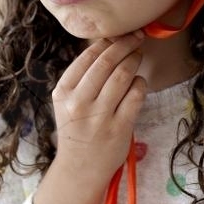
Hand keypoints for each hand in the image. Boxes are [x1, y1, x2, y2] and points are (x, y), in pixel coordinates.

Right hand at [51, 32, 147, 184]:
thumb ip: (82, 77)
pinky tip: (138, 82)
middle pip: (107, 62)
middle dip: (125, 44)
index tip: (120, 34)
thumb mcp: (67, 102)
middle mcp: (80, 103)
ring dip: (134, 60)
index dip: (107, 41)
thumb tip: (109, 44)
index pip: (87, 57)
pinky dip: (140, 83)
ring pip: (123, 75)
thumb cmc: (77, 129)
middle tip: (136, 38)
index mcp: (63, 92)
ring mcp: (100, 116)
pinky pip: (136, 95)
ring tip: (137, 56)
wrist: (79, 168)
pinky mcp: (120, 128)